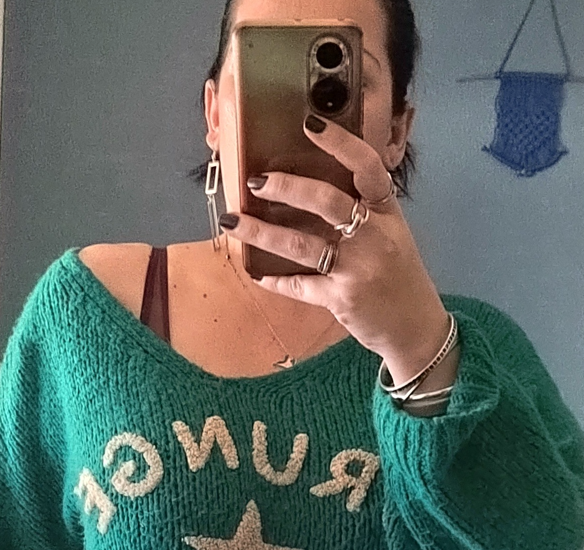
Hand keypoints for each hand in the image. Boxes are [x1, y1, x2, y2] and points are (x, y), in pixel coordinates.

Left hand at [230, 115, 451, 383]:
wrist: (415, 328)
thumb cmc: (400, 277)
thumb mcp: (392, 234)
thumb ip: (362, 210)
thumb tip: (311, 185)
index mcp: (386, 212)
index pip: (367, 167)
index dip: (340, 142)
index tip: (310, 123)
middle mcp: (374, 236)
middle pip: (327, 201)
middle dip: (287, 188)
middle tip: (256, 181)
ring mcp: (357, 269)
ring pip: (302, 244)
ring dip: (262, 233)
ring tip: (233, 222)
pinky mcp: (341, 299)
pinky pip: (300, 286)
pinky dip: (277, 280)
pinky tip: (257, 273)